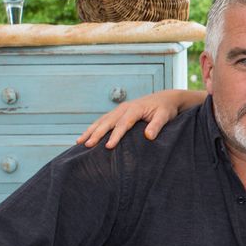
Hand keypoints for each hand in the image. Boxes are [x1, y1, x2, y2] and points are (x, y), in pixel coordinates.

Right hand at [76, 89, 200, 148]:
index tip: (108, 147)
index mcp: (135, 109)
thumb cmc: (166, 109)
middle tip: (87, 145)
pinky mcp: (119, 112)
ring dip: (91, 130)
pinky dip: (94, 127)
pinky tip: (86, 136)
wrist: (165, 98)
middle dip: (97, 133)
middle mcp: (125, 108)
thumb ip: (157, 125)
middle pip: (108, 122)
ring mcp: (120, 109)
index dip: (115, 136)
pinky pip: (104, 120)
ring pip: (102, 120)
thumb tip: (149, 136)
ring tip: (80, 142)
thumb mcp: (165, 116)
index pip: (123, 124)